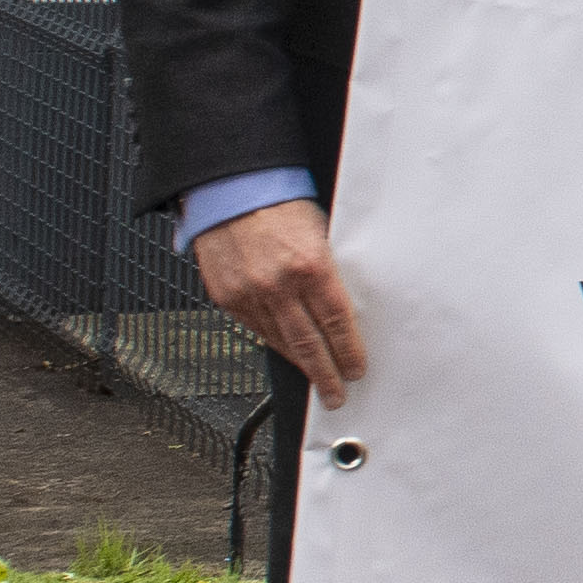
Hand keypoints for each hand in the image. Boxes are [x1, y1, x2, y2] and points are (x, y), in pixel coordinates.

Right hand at [193, 199, 365, 407]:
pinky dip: (274, 344)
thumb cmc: (279, 203)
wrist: (230, 189)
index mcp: (311, 267)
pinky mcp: (226, 296)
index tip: (356, 368)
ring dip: (301, 365)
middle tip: (337, 393)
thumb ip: (329, 272)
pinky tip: (287, 354)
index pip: (338, 322)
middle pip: (309, 343)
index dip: (349, 352)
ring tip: (316, 381)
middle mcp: (278, 285)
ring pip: (280, 342)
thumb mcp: (320, 233)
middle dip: (326, 373)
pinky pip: (255, 330)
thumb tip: (344, 306)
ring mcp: (249, 293)